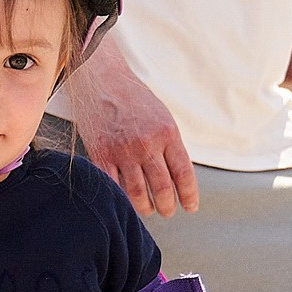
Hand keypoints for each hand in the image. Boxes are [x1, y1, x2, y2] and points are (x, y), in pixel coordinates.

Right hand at [64, 41, 199, 216]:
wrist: (102, 80)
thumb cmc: (135, 100)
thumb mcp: (162, 118)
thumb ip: (170, 146)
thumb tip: (178, 178)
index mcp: (167, 133)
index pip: (183, 174)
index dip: (189, 195)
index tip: (190, 207)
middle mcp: (147, 144)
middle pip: (162, 189)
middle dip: (168, 206)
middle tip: (168, 211)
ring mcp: (122, 151)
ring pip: (138, 193)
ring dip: (146, 207)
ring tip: (149, 210)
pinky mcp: (101, 155)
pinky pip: (113, 186)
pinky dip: (121, 198)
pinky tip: (126, 202)